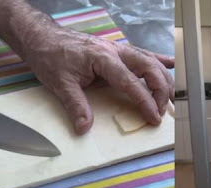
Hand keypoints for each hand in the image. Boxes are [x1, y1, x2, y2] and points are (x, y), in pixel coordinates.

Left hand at [20, 25, 173, 133]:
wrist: (40, 37)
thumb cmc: (49, 56)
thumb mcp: (59, 84)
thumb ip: (75, 106)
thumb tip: (84, 127)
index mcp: (103, 58)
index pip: (131, 82)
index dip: (145, 101)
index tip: (154, 117)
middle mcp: (114, 51)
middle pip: (148, 68)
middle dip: (160, 90)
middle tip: (162, 112)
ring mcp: (116, 49)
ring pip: (148, 61)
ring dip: (162, 79)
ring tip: (170, 98)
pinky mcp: (114, 51)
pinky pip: (141, 54)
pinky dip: (157, 60)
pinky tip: (170, 64)